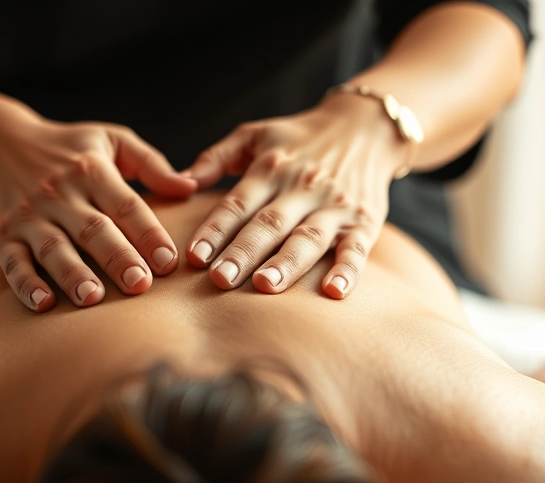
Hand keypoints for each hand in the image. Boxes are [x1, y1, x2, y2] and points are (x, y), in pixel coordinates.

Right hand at [0, 112, 196, 310]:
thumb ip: (151, 164)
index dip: (148, 233)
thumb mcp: (109, 141)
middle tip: (140, 285)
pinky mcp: (1, 236)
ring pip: (54, 248)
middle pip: (93, 229)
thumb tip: (191, 187)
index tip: (170, 261)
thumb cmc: (67, 149)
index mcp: (91, 170)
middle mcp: (59, 193)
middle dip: (117, 257)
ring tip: (93, 298)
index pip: (125, 205)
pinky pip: (12, 262)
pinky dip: (26, 284)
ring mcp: (27, 216)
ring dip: (72, 274)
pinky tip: (43, 304)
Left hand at [181, 93, 407, 298]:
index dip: (215, 229)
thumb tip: (180, 181)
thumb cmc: (298, 139)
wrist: (365, 127)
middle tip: (220, 280)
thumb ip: (216, 157)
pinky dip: (347, 270)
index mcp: (271, 168)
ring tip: (264, 285)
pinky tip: (333, 292)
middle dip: (243, 252)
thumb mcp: (255, 135)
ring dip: (287, 263)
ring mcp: (335, 206)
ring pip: (308, 238)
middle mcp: (302, 187)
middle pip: (269, 224)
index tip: (194, 256)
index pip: (238, 203)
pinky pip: (357, 249)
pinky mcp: (364, 223)